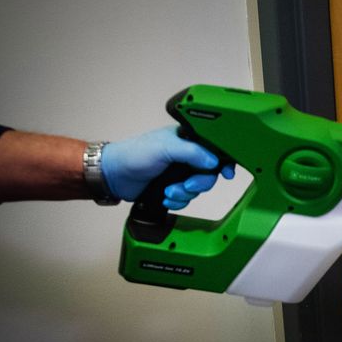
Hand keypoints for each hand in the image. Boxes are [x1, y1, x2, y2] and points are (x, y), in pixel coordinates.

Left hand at [102, 126, 234, 208]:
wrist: (114, 175)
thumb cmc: (135, 153)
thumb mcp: (166, 148)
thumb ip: (192, 152)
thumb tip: (214, 162)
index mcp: (189, 140)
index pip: (215, 149)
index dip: (224, 161)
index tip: (227, 173)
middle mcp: (188, 157)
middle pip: (209, 174)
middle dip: (198, 183)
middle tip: (186, 185)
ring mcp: (181, 174)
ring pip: (198, 189)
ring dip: (184, 194)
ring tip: (168, 192)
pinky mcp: (173, 188)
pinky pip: (187, 199)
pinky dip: (177, 201)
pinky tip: (165, 198)